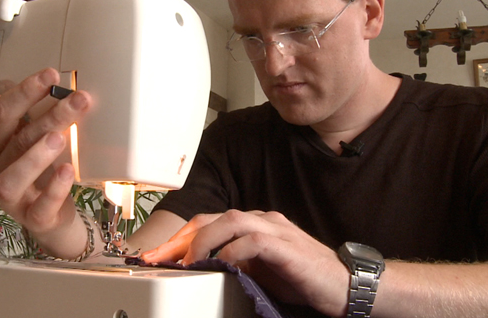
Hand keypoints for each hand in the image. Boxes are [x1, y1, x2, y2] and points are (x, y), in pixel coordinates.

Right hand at [0, 68, 92, 257]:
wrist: (52, 216)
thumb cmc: (36, 173)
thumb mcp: (20, 140)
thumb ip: (5, 114)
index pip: (1, 115)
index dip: (25, 92)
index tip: (52, 75)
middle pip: (18, 140)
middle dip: (49, 115)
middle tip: (77, 99)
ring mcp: (13, 199)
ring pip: (16, 177)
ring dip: (38, 155)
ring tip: (60, 137)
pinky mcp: (34, 218)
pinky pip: (41, 206)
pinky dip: (55, 188)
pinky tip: (68, 171)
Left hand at [142, 210, 348, 316]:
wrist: (344, 284)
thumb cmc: (302, 276)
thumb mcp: (260, 270)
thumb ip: (235, 262)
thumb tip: (204, 266)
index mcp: (255, 224)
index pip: (210, 222)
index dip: (181, 237)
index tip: (158, 255)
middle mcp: (263, 220)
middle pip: (213, 217)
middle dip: (182, 238)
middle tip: (159, 259)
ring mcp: (275, 230)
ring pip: (230, 221)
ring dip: (203, 241)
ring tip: (186, 263)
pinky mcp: (286, 246)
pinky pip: (252, 241)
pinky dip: (231, 252)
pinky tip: (218, 264)